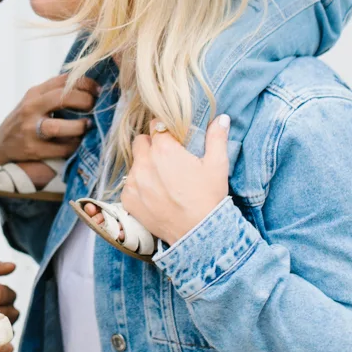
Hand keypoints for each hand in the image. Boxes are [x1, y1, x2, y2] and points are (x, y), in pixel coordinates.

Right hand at [0, 73, 99, 166]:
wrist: (2, 146)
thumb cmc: (27, 121)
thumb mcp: (36, 102)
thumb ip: (56, 93)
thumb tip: (92, 88)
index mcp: (35, 93)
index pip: (64, 80)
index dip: (86, 84)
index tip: (99, 91)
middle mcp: (31, 108)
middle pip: (63, 97)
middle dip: (85, 101)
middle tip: (95, 107)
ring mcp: (30, 129)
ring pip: (59, 126)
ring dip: (79, 126)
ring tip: (87, 126)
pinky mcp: (33, 149)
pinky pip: (60, 148)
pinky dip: (73, 146)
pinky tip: (78, 143)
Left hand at [121, 115, 231, 244]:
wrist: (197, 233)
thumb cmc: (208, 198)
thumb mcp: (217, 165)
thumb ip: (217, 138)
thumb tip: (222, 118)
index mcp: (164, 149)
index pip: (156, 126)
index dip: (165, 131)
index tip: (172, 139)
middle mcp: (145, 162)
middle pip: (141, 142)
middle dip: (151, 146)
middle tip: (166, 159)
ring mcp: (134, 182)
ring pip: (134, 163)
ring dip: (144, 166)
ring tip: (161, 179)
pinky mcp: (128, 199)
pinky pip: (128, 184)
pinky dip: (139, 187)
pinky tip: (154, 195)